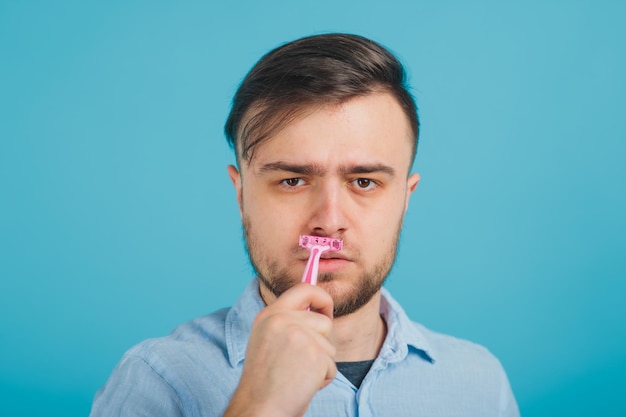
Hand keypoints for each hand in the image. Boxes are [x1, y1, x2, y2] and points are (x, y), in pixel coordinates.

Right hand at [223, 283, 335, 416]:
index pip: (304, 288)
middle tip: (307, 359)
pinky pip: (332, 365)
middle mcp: (282, 320)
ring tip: (297, 375)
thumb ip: (287, 323)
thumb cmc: (264, 381)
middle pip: (324, 321)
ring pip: (329, 345)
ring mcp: (299, 336)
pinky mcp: (315, 354)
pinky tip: (302, 385)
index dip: (321, 296)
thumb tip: (318, 313)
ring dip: (320, 363)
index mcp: (269, 315)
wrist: (259, 407)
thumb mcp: (267, 340)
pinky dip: (323, 379)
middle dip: (322, 341)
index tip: (326, 310)